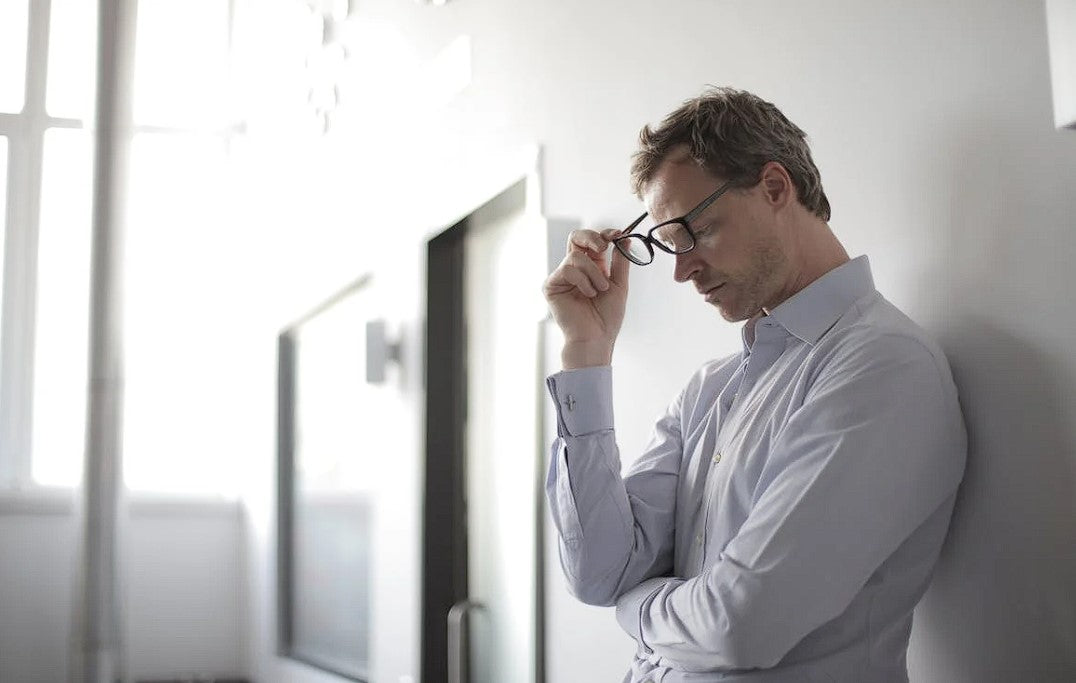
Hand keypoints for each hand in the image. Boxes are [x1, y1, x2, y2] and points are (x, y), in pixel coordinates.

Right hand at [542, 228, 630, 368]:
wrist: (596, 337)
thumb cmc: (607, 317)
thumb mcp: (619, 284)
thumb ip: (620, 261)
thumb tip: (626, 238)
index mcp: (592, 266)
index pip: (594, 241)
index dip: (604, 234)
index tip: (617, 235)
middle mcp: (576, 269)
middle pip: (576, 237)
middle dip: (591, 237)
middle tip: (603, 247)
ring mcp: (562, 276)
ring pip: (575, 256)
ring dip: (593, 272)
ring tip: (599, 290)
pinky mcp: (552, 285)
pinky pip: (567, 270)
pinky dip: (582, 281)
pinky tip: (587, 294)